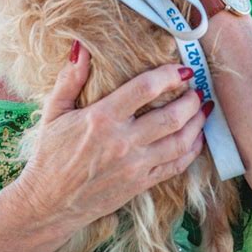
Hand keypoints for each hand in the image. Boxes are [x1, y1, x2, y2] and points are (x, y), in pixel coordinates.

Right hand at [15, 42, 208, 229]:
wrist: (48, 203)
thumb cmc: (49, 155)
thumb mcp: (53, 112)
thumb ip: (70, 79)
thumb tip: (82, 48)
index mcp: (101, 118)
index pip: (145, 89)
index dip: (168, 75)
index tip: (181, 69)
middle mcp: (123, 142)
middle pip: (172, 116)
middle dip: (191, 99)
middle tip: (198, 89)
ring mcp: (135, 166)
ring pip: (180, 141)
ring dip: (198, 123)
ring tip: (203, 109)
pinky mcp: (141, 184)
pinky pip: (176, 166)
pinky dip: (192, 150)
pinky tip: (196, 138)